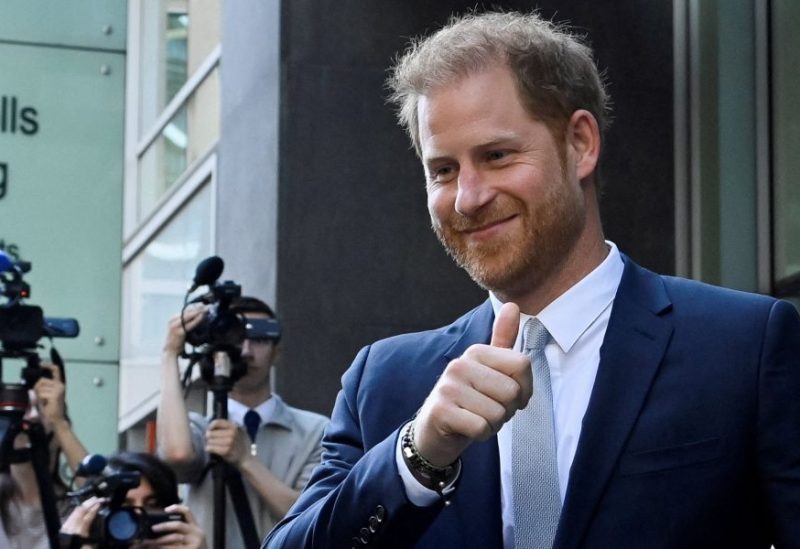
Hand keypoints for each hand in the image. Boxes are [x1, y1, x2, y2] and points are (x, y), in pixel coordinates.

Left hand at [33, 363, 66, 427]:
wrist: (56, 419)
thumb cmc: (50, 408)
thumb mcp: (46, 396)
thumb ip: (43, 388)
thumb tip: (36, 383)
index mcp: (59, 384)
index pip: (55, 370)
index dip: (48, 365)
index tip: (41, 363)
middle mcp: (60, 385)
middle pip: (41, 380)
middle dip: (37, 388)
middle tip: (40, 398)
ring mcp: (58, 389)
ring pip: (39, 387)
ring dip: (38, 395)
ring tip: (43, 402)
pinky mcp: (55, 395)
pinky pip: (40, 394)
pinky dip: (39, 400)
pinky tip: (45, 404)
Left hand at [60, 496, 105, 537]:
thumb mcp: (92, 546)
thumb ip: (97, 533)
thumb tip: (101, 519)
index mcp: (78, 533)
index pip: (88, 515)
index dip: (96, 507)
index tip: (103, 502)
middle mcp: (70, 529)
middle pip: (79, 511)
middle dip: (89, 503)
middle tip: (99, 498)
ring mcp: (64, 530)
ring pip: (73, 513)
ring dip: (83, 506)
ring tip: (91, 501)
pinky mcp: (61, 532)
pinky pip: (69, 518)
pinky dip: (77, 512)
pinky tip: (81, 511)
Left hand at [141, 505, 206, 547]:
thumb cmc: (191, 548)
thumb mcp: (189, 538)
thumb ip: (178, 533)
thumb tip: (158, 527)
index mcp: (194, 527)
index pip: (187, 512)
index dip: (177, 508)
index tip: (165, 509)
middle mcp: (196, 533)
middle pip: (179, 525)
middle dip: (164, 526)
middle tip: (153, 528)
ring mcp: (195, 542)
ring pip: (175, 537)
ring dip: (160, 539)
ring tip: (150, 542)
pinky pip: (174, 548)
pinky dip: (164, 548)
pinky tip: (157, 548)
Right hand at [163, 306, 206, 356]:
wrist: (170, 351)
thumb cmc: (177, 340)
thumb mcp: (180, 329)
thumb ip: (186, 322)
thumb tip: (198, 315)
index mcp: (173, 318)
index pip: (186, 310)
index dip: (196, 307)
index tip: (204, 305)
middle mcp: (173, 320)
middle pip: (188, 311)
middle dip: (199, 308)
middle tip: (208, 306)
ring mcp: (175, 326)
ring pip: (189, 316)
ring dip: (199, 312)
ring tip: (207, 310)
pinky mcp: (179, 332)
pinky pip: (191, 324)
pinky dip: (197, 319)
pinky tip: (203, 316)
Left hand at [205, 419, 249, 466]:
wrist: (246, 456)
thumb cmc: (240, 442)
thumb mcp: (238, 430)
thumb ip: (228, 426)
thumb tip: (212, 426)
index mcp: (234, 426)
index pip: (217, 422)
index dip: (210, 426)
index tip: (210, 430)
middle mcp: (232, 433)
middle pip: (211, 433)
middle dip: (208, 437)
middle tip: (209, 439)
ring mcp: (230, 442)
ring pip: (210, 441)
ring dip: (208, 443)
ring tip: (211, 444)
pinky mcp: (226, 451)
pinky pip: (211, 448)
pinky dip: (209, 448)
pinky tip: (210, 449)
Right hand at [413, 302, 531, 466]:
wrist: (435, 431)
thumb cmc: (470, 401)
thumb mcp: (487, 369)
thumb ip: (502, 340)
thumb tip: (512, 304)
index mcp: (476, 352)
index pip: (522, 364)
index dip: (525, 388)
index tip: (509, 396)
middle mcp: (460, 364)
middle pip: (513, 391)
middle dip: (508, 410)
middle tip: (489, 410)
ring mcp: (448, 386)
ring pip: (498, 413)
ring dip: (494, 424)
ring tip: (476, 418)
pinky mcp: (441, 410)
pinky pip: (482, 427)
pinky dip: (481, 434)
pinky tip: (467, 429)